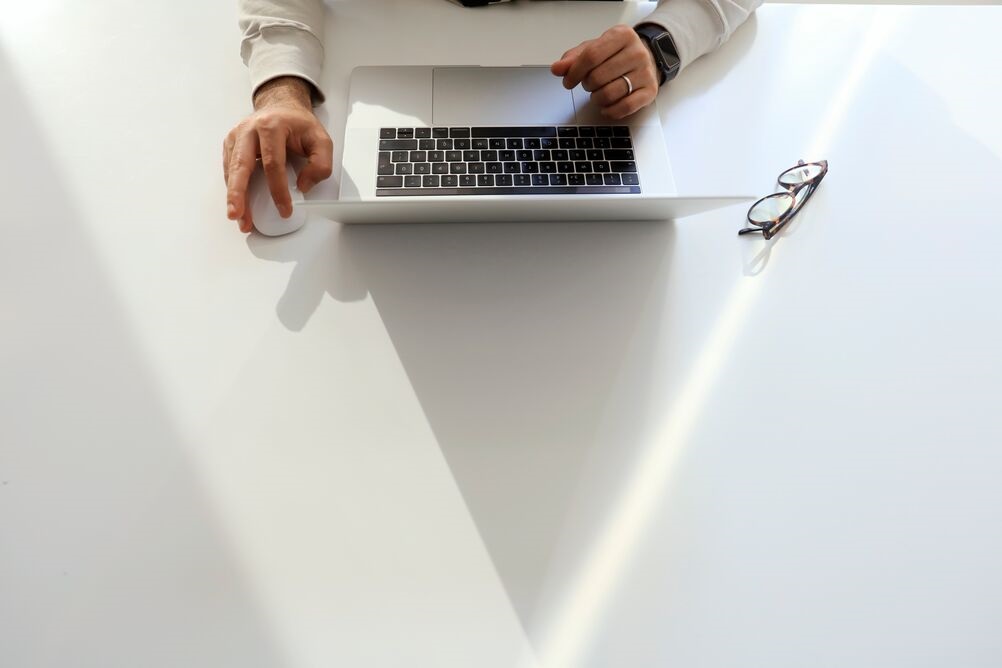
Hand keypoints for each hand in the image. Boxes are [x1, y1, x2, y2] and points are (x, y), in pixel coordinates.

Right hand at [223, 77, 333, 232]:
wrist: (282, 106)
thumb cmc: (298, 124)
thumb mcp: (321, 140)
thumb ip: (320, 164)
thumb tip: (303, 186)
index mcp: (271, 126)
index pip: (273, 164)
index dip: (278, 190)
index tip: (284, 209)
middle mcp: (249, 129)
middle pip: (241, 165)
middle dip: (238, 193)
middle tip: (237, 214)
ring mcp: (237, 136)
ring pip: (232, 170)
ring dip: (233, 196)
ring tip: (237, 217)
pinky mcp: (231, 144)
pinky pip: (229, 169)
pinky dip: (232, 188)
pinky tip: (238, 204)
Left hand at [551, 24, 659, 119]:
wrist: (649, 58)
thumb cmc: (617, 54)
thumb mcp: (595, 48)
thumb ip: (574, 58)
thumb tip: (557, 69)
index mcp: (621, 36)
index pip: (591, 56)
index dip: (574, 72)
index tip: (568, 81)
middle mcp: (636, 52)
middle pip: (598, 77)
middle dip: (587, 85)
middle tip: (589, 84)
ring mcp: (645, 72)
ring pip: (609, 94)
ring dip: (596, 99)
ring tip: (598, 93)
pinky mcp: (649, 91)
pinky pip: (625, 107)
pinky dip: (610, 111)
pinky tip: (606, 106)